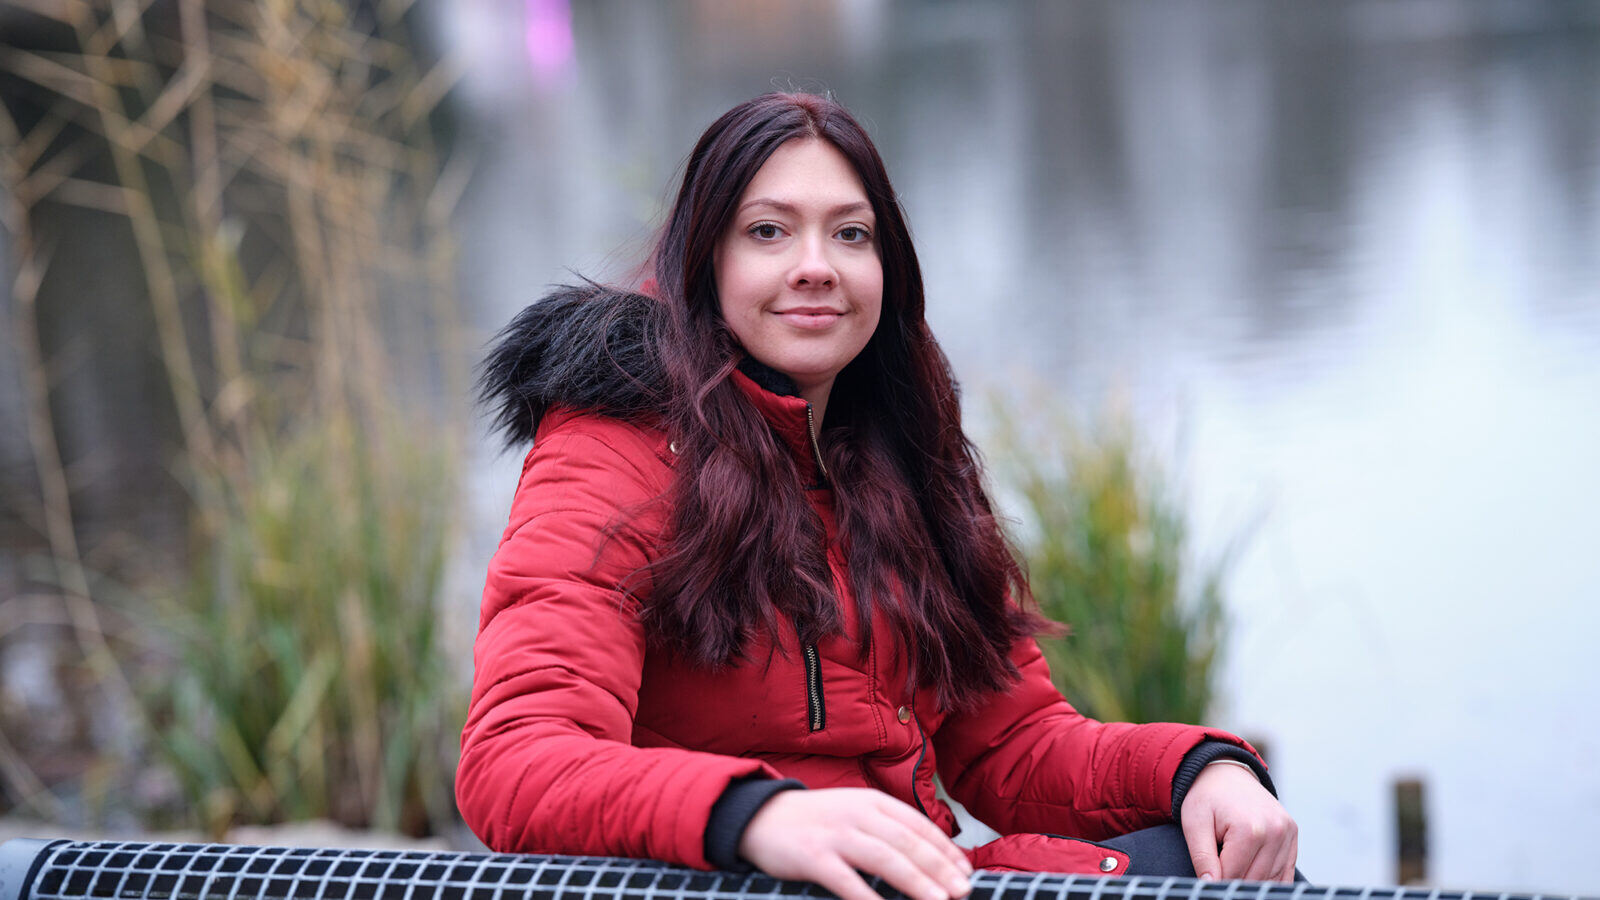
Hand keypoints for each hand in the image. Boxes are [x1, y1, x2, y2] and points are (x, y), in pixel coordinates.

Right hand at [738, 788, 973, 899]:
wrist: (761, 816)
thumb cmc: (817, 820)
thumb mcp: (855, 811)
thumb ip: (887, 828)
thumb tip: (928, 856)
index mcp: (872, 802)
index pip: (918, 825)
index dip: (946, 849)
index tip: (966, 872)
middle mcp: (858, 814)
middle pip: (908, 843)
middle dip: (940, 869)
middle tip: (963, 890)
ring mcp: (836, 835)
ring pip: (885, 859)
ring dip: (916, 882)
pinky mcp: (814, 856)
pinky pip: (847, 881)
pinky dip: (869, 898)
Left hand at [1179, 762, 1297, 881]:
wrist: (1225, 773)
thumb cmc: (1207, 798)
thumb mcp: (1194, 824)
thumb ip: (1202, 857)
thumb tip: (1210, 886)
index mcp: (1249, 829)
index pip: (1233, 876)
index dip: (1216, 880)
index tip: (1208, 875)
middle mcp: (1275, 831)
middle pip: (1253, 880)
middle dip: (1234, 880)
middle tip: (1218, 868)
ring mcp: (1288, 833)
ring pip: (1271, 880)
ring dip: (1251, 879)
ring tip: (1233, 862)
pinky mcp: (1293, 835)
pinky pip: (1286, 872)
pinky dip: (1270, 879)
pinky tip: (1254, 874)